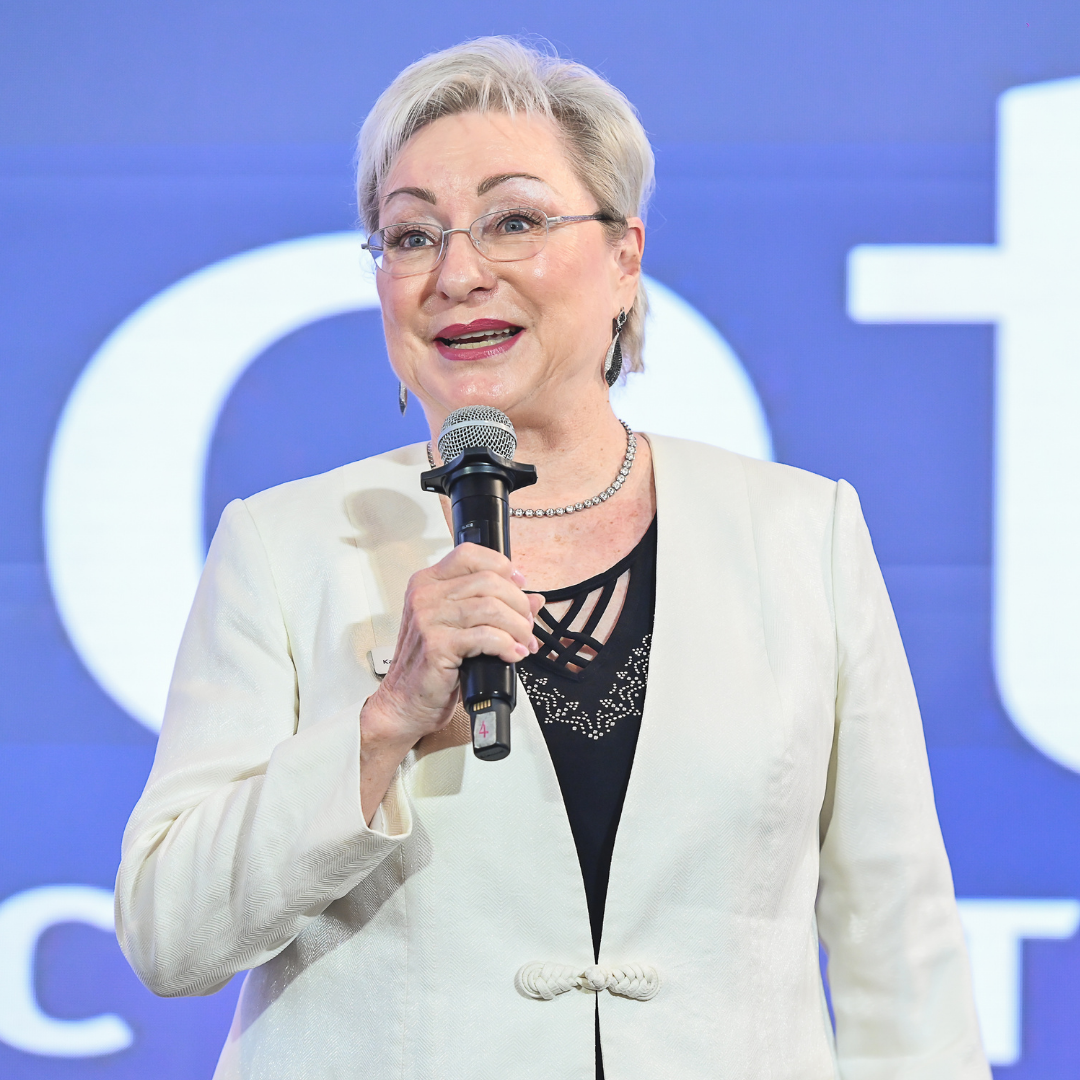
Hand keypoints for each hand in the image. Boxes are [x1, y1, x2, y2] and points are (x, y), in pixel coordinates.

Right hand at [358, 544, 542, 820]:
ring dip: (517, 627)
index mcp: (428, 583)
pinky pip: (486, 636)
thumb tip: (535, 599)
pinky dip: (507, 645)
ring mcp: (428, 618)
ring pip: (490, 607)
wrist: (404, 703)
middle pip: (488, 581)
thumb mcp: (461, 628)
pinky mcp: (436, 644)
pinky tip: (513, 655)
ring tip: (524, 643)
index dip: (501, 565)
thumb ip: (493, 607)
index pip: (469, 554)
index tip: (520, 585)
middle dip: (518, 604)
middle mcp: (425, 595)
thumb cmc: (432, 666)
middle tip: (527, 626)